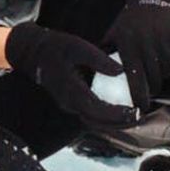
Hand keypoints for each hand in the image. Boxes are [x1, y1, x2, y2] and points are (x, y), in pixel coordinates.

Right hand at [2, 20, 131, 124]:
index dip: (119, 115)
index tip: (136, 111)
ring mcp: (68, 103)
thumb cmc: (53, 47)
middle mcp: (69, 102)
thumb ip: (99, 59)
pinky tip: (117, 110)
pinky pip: (89, 115)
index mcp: (72, 91)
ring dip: (113, 122)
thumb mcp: (77, 47)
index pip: (98, 111)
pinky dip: (105, 117)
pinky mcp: (69, 101)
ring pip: (93, 122)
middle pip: (97, 122)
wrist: (30, 50)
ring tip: (132, 115)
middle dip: (120, 123)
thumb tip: (120, 71)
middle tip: (139, 116)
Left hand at [98, 0, 169, 112]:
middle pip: (154, 79)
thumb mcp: (115, 33)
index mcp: (128, 42)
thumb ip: (107, 54)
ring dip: (161, 75)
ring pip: (167, 72)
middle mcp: (148, 42)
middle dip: (151, 89)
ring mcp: (167, 41)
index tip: (140, 108)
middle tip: (147, 93)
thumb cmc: (131, 22)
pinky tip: (164, 54)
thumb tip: (94, 77)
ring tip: (154, 68)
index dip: (138, 95)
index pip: (134, 76)